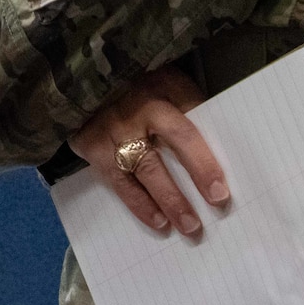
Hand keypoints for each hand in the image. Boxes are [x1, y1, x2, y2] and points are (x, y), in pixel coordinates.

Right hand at [70, 65, 227, 234]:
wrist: (83, 78)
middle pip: (168, 147)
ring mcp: (112, 130)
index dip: (203, 161)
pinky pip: (119, 182)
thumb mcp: (166, 81)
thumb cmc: (138, 82)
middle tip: (214, 207)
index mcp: (160, 91)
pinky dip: (139, 204)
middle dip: (193, 177)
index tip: (220, 191)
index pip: (186, 128)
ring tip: (188, 226)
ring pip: (143, 171)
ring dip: (167, 201)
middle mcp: (135, 111)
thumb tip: (220, 145)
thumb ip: (188, 106)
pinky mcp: (92, 147)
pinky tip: (158, 221)